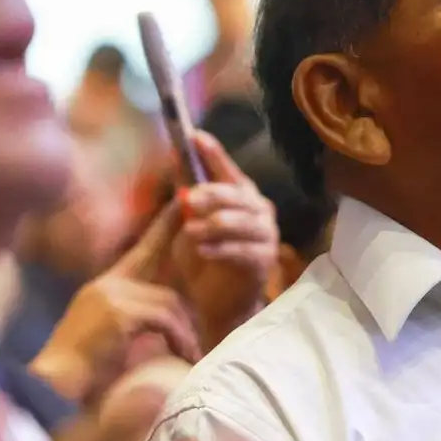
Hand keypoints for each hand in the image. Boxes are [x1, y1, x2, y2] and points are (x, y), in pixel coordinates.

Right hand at [31, 207, 200, 403]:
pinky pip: (165, 318)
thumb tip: (170, 315)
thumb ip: (135, 319)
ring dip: (185, 331)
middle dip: (185, 275)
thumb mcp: (112, 338)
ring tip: (191, 355)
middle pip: (159, 268)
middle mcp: (106, 284)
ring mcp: (110, 295)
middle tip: (204, 301)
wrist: (55, 391)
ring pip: (169, 301)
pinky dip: (179, 339)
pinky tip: (182, 357)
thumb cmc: (84, 374)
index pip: (140, 248)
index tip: (181, 203)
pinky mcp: (118, 312)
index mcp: (104, 288)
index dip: (162, 226)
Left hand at [174, 131, 278, 351]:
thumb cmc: (203, 258)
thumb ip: (186, 191)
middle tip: (188, 199)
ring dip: (213, 224)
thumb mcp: (188, 220)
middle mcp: (259, 210)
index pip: (228, 169)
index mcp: (242, 195)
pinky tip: (202, 251)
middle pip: (237, 193)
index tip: (195, 136)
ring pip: (241, 221)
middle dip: (212, 193)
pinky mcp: (264, 261)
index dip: (213, 152)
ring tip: (191, 231)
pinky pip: (242, 250)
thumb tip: (175, 155)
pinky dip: (220, 249)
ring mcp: (265, 235)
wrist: (215, 304)